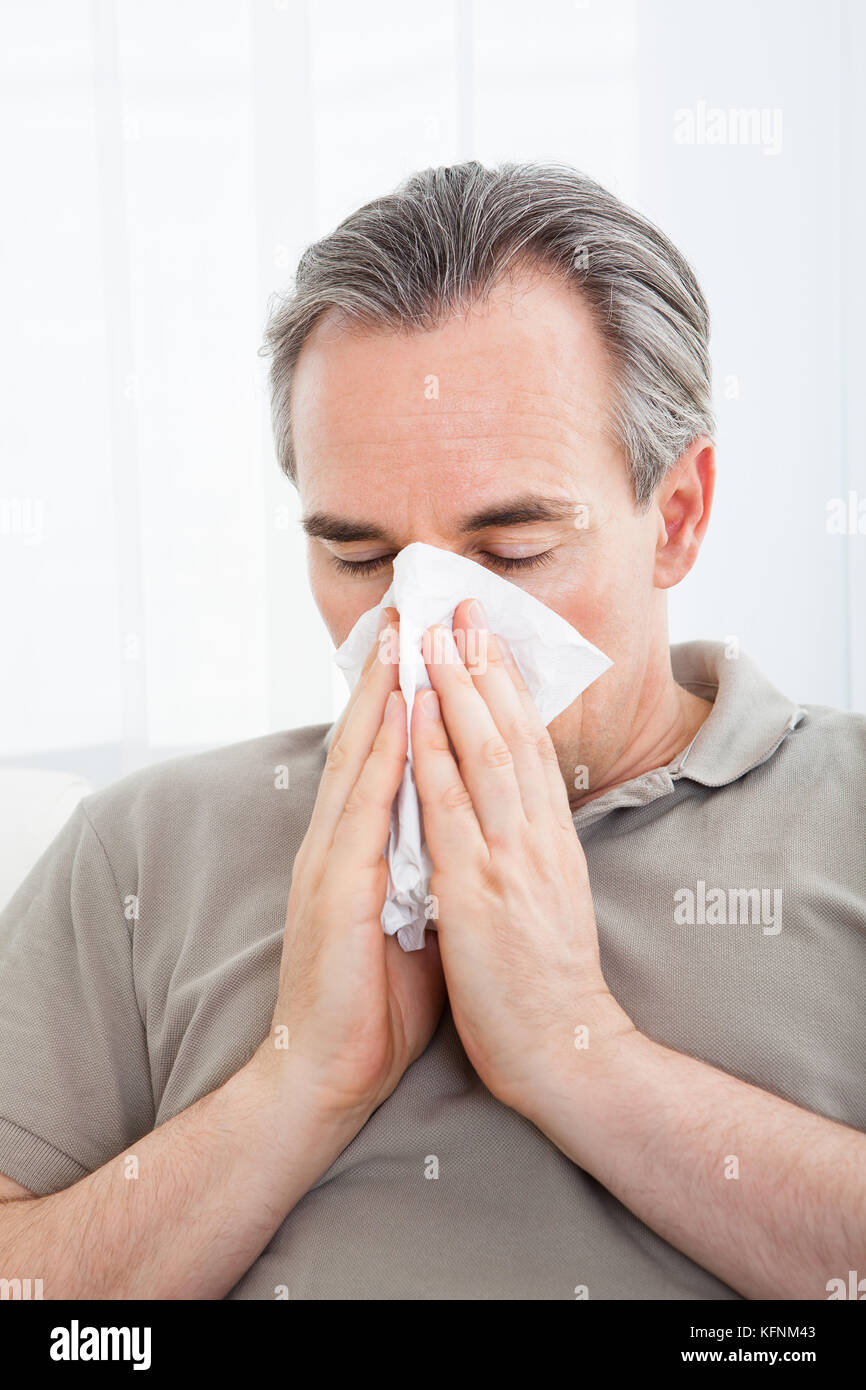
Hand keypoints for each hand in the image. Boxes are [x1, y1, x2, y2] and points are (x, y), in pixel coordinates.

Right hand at [257, 609, 445, 1123]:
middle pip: (367, 738)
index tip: (422, 644)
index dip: (400, 697)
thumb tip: (459, 839)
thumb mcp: (411, 918)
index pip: (380, 757)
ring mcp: (332, 860)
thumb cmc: (373, 1002)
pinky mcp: (337, 887)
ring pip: (362, 756)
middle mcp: (339, 841)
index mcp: (358, 849)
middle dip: (390, 671)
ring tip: (404, 630)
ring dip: (385, 690)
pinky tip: (402, 711)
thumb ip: (427, 869)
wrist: (325, 1074)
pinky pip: (366, 806)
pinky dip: (384, 753)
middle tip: (412, 606)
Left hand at [410, 599, 635, 1119]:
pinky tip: (419, 711)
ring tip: (439, 634)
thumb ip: (528, 852)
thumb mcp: (549, 901)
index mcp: (553, 842)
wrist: (567, 1055)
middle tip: (463, 606)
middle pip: (511, 734)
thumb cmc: (549, 986)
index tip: (489, 638)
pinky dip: (434, 752)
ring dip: (459, 688)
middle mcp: (538, 838)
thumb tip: (510, 811)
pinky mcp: (480, 891)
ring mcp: (511, 860)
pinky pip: (452, 807)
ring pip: (486, 754)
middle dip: (485, 666)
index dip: (508, 688)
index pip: (531, 747)